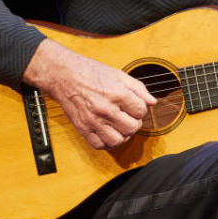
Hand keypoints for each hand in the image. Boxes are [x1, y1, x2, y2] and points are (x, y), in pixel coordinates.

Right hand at [22, 38, 156, 149]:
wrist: (65, 75)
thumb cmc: (91, 73)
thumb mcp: (119, 75)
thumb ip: (138, 88)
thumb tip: (152, 102)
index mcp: (117, 93)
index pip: (140, 111)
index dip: (140, 109)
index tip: (134, 106)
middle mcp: (105, 108)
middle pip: (132, 128)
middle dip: (134, 123)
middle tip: (129, 117)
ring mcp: (93, 120)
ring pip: (117, 140)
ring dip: (122, 135)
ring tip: (120, 126)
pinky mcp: (82, 128)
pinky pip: (99, 145)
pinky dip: (107, 142)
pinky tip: (108, 132)